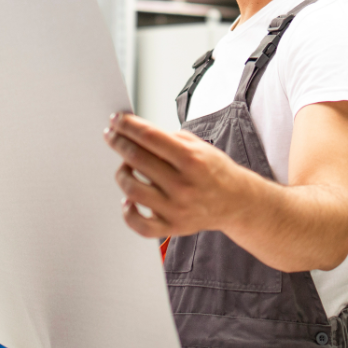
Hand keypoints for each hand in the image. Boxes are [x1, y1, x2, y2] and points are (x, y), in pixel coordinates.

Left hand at [104, 112, 257, 239]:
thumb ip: (168, 139)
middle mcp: (183, 185)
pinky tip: (129, 199)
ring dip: (122, 173)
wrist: (236, 202)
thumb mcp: (199, 146)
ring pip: (132, 189)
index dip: (128, 125)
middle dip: (119, 142)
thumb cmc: (214, 171)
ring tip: (125, 166)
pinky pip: (139, 224)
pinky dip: (128, 211)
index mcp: (192, 160)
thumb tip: (135, 132)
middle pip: (137, 159)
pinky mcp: (172, 227)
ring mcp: (177, 209)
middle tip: (111, 135)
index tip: (116, 120)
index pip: (150, 137)